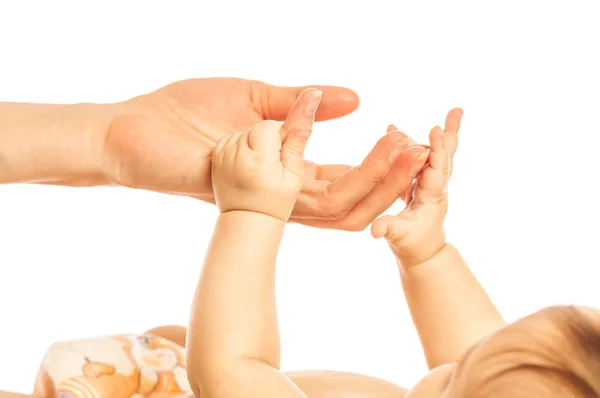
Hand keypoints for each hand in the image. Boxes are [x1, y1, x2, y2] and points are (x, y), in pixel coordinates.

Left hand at [101, 77, 435, 229]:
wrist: (134, 127)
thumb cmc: (186, 114)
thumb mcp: (253, 97)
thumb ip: (300, 103)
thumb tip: (354, 98)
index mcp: (282, 170)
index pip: (343, 178)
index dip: (380, 166)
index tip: (410, 140)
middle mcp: (279, 191)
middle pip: (350, 199)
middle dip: (391, 178)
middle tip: (425, 149)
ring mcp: (264, 197)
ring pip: (336, 205)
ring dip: (378, 179)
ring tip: (408, 149)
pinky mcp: (247, 195)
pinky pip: (302, 197)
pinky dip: (342, 177)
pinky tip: (369, 152)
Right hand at [371, 109, 462, 267]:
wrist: (423, 253)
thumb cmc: (412, 246)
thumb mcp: (398, 238)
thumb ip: (388, 230)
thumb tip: (374, 230)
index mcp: (432, 197)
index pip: (436, 170)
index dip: (437, 150)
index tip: (434, 129)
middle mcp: (435, 187)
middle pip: (446, 156)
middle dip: (450, 135)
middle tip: (457, 111)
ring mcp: (430, 184)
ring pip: (435, 155)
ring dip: (439, 135)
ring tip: (452, 113)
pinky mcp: (420, 184)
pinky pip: (418, 160)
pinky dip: (410, 144)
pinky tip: (394, 129)